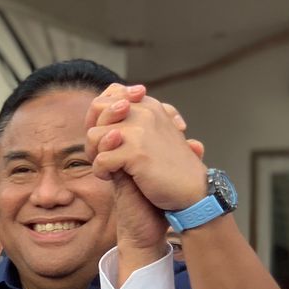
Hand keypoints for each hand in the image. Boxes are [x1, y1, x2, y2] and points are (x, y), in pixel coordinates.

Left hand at [85, 84, 207, 210]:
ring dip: (96, 155)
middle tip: (103, 155)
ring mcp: (139, 131)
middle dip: (94, 134)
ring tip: (109, 168)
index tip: (107, 139)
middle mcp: (144, 112)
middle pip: (97, 112)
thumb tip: (111, 105)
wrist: (195, 191)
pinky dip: (102, 172)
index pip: (108, 97)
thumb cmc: (173, 167)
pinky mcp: (135, 153)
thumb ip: (138, 119)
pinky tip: (112, 178)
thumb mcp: (158, 134)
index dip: (99, 118)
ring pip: (93, 135)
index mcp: (149, 105)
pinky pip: (100, 159)